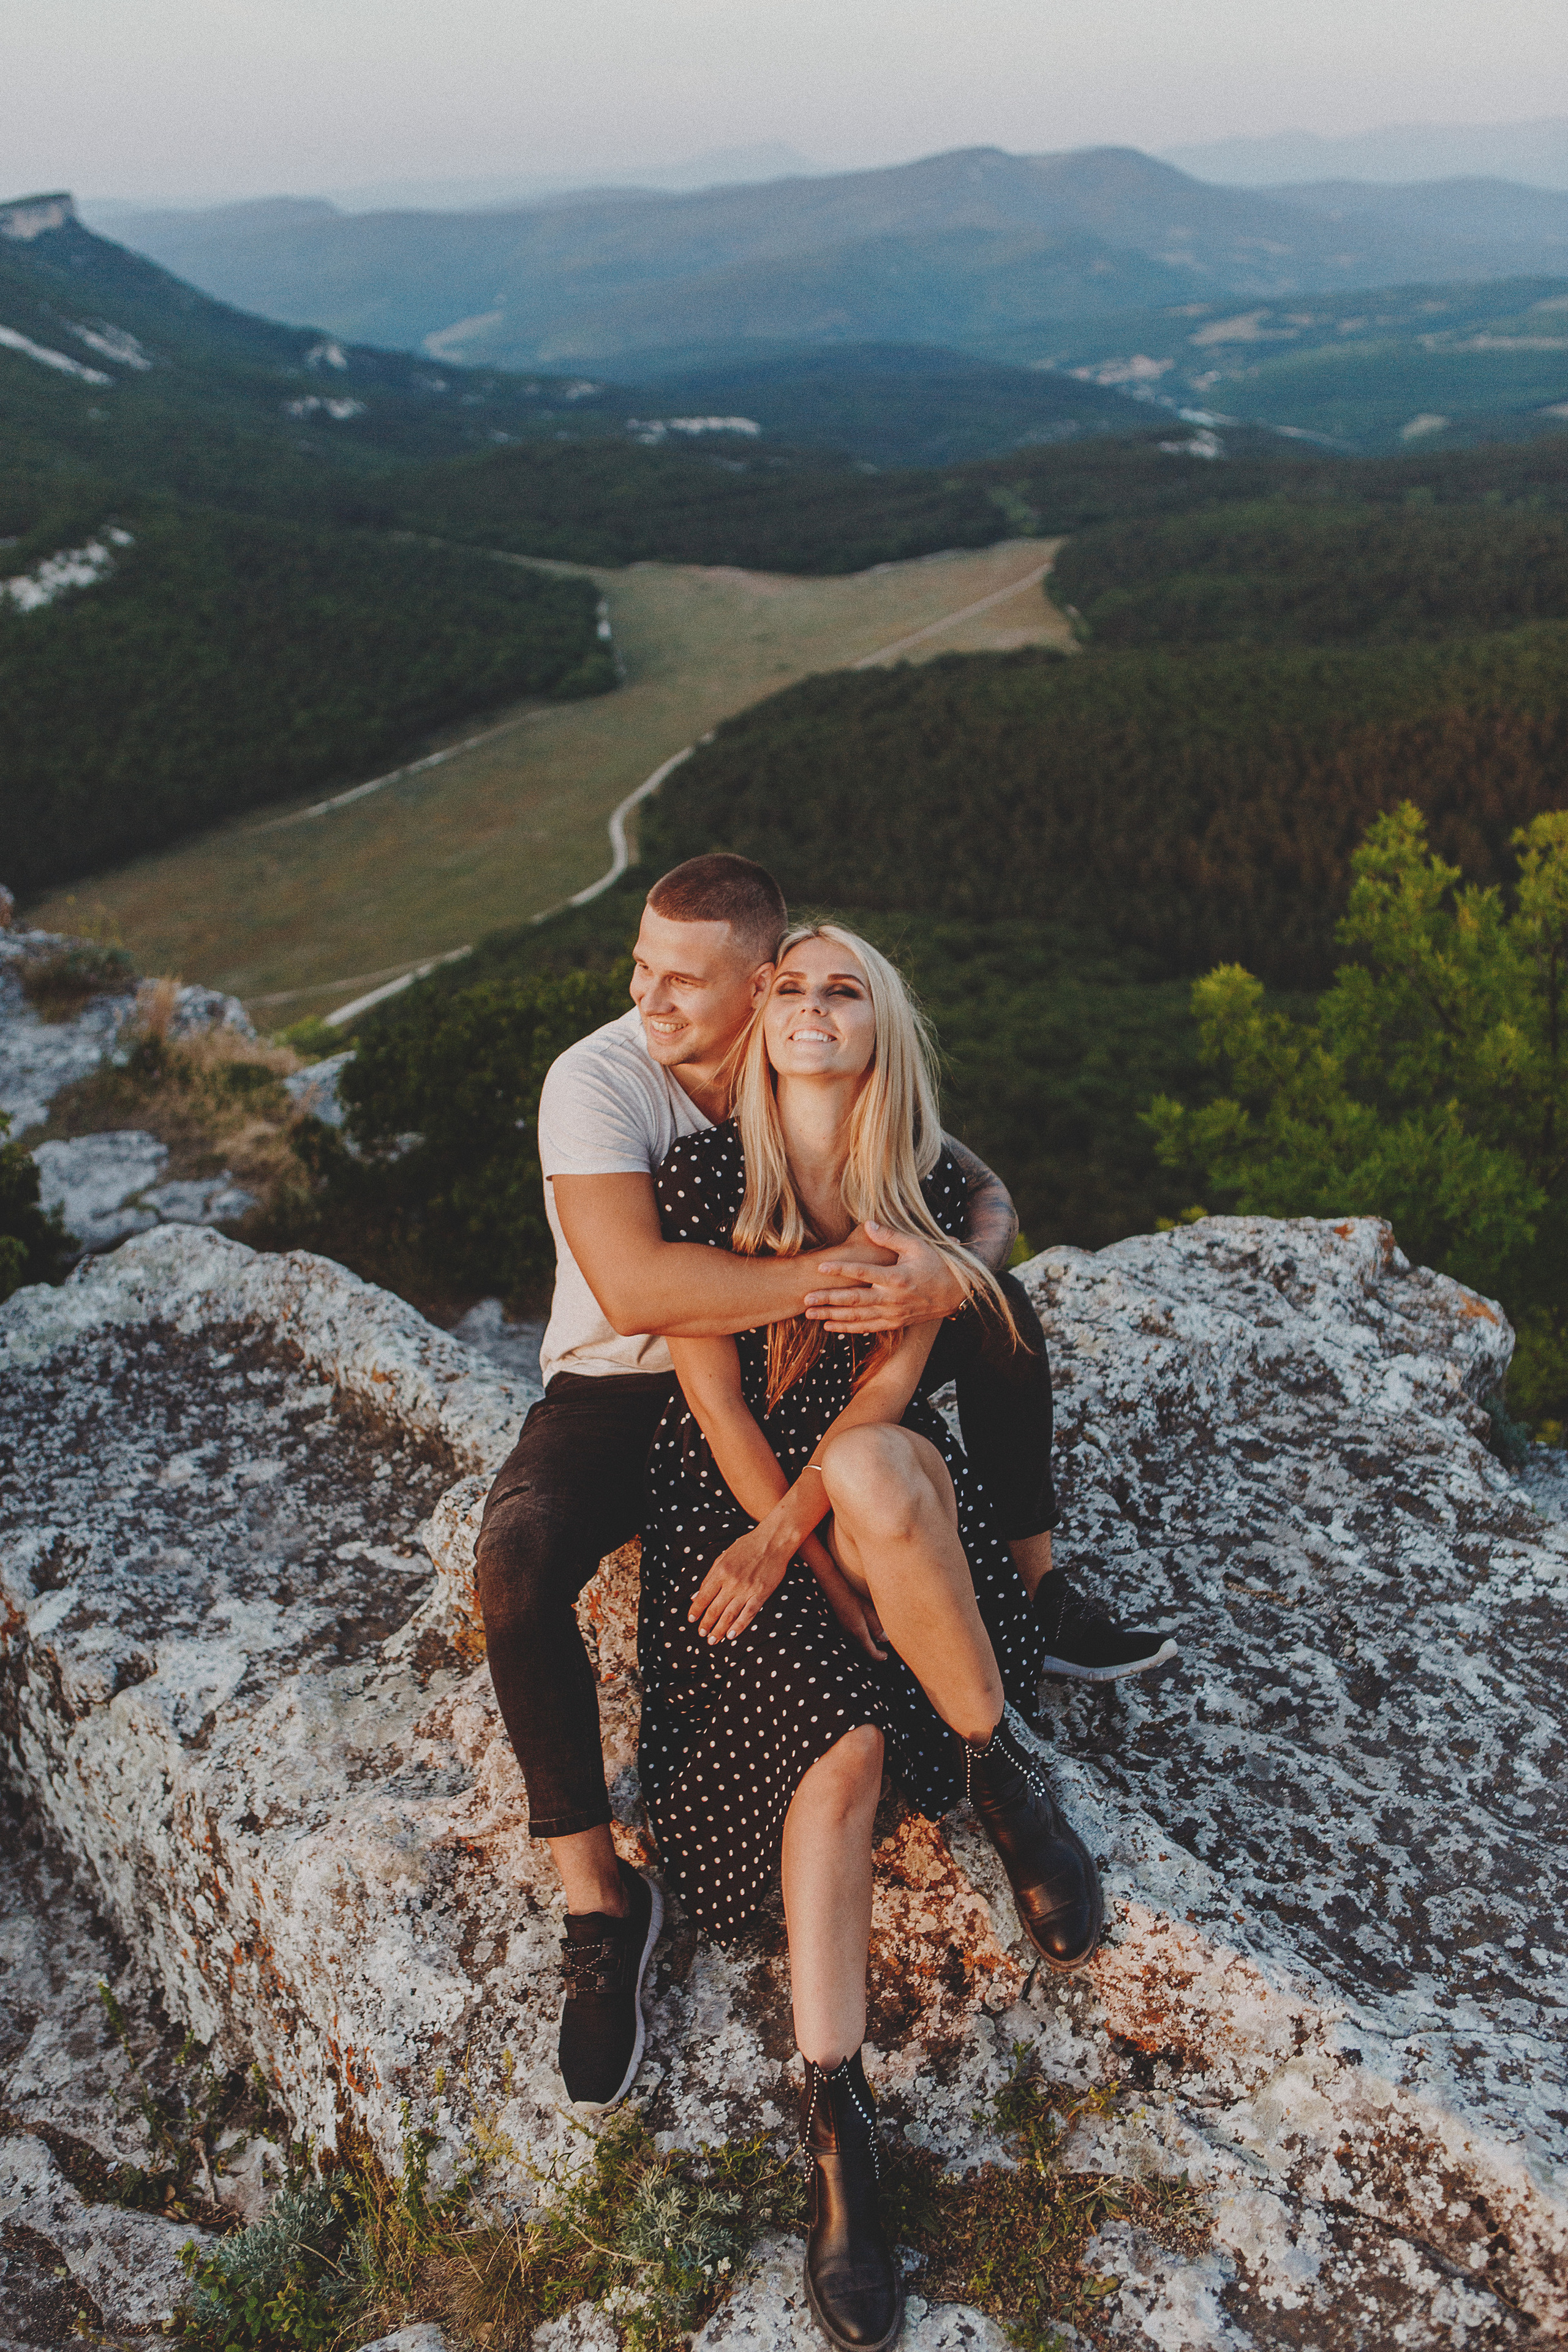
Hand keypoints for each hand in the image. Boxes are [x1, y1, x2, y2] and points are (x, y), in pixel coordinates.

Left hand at [688, 1524, 789, 1643]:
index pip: (703, 1596)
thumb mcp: (723, 1557)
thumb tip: (695, 1596)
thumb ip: (709, 1577)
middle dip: (706, 1624)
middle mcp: (732, 1582)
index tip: (691, 1620)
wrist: (772, 1541)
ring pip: (729, 1615)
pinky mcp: (761, 1593)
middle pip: (715, 1609)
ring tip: (713, 1640)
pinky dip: (739, 1626)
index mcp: (720, 1571)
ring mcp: (747, 1589)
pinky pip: (748, 1614)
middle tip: (702, 1634)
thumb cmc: (746, 1546)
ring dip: (719, 1629)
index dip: (696, 1610)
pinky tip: (731, 1635)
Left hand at [804, 1222, 966, 1332]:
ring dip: (832, 1316)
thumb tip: (868, 1224)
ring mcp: (893, 1314)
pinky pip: (867, 1328)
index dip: (840, 1269)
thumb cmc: (936, 1263)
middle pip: (854, 1300)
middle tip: (806, 1298)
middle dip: (828, 1300)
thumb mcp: (917, 1245)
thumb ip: (890, 1236)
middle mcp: (892, 1299)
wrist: (956, 1292)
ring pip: (857, 1318)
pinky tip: (830, 1326)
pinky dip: (848, 1328)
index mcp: (897, 1278)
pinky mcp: (894, 1323)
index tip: (820, 1267)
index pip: (863, 1273)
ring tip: (810, 1314)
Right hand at [810, 1554, 887, 1662]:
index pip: (870, 1651)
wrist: (835, 1587)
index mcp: (858, 1632)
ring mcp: (844, 1629)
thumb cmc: (853, 1596)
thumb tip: (884, 1639)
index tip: (886, 1656)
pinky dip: (863, 1635)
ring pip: (859, 1641)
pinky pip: (854, 1635)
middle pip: (864, 1648)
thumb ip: (877, 1626)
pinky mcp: (842, 1624)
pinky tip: (867, 1626)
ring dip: (868, 1642)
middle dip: (874, 1649)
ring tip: (877, 1636)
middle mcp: (850, 1633)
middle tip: (884, 1647)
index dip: (879, 1656)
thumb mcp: (869, 1610)